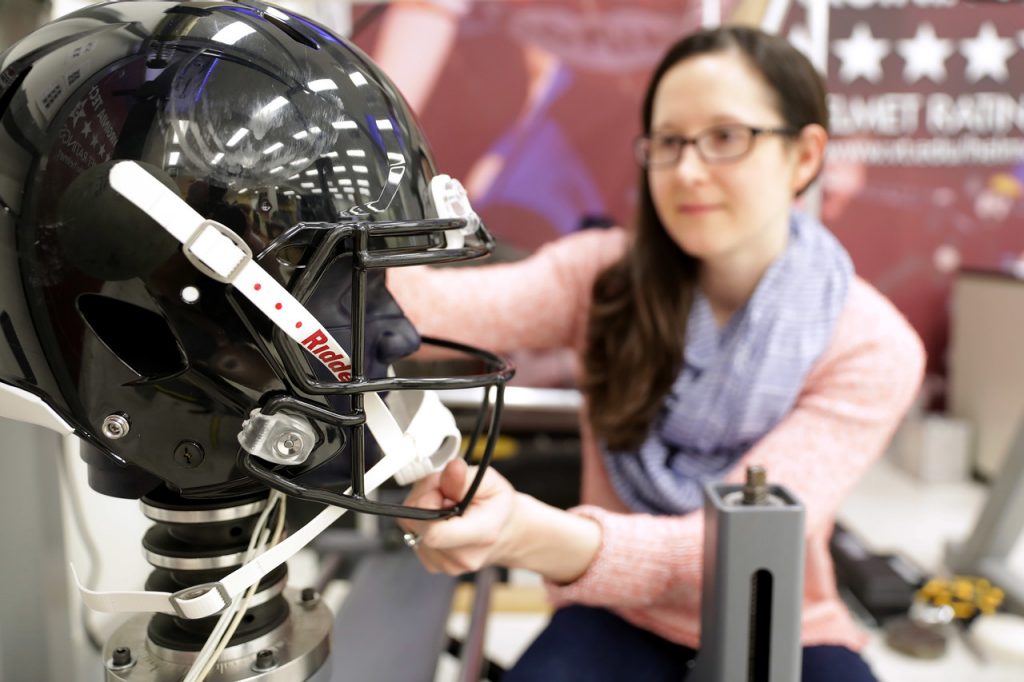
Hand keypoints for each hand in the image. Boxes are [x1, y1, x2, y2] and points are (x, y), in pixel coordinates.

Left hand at [399, 458, 518, 574]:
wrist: (504, 533)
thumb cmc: (497, 507)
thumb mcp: (491, 482)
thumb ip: (467, 477)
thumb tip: (452, 468)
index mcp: (480, 535)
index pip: (434, 532)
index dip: (428, 504)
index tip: (441, 492)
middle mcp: (461, 557)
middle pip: (417, 525)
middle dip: (426, 502)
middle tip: (447, 496)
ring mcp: (446, 565)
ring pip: (412, 529)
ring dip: (424, 512)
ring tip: (447, 507)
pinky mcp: (433, 564)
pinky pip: (414, 537)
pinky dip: (423, 524)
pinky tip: (441, 520)